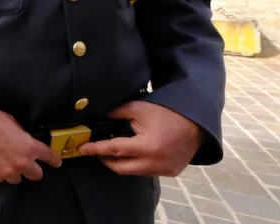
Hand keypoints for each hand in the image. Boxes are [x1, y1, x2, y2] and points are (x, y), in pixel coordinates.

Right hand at [0, 105, 61, 183]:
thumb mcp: (12, 122)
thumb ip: (22, 135)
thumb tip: (24, 139)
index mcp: (29, 147)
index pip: (49, 157)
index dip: (53, 160)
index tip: (55, 162)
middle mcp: (21, 163)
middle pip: (36, 175)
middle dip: (32, 169)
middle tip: (25, 162)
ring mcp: (7, 172)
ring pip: (17, 179)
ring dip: (14, 172)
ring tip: (5, 162)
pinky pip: (0, 178)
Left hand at [77, 100, 203, 176]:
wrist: (197, 121)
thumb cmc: (166, 112)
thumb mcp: (138, 108)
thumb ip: (115, 114)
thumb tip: (97, 118)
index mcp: (146, 147)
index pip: (113, 150)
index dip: (95, 149)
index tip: (82, 149)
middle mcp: (155, 163)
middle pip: (120, 168)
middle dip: (105, 160)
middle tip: (96, 150)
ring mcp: (164, 170)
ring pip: (133, 172)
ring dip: (121, 163)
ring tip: (113, 150)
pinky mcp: (171, 172)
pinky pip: (146, 172)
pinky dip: (137, 164)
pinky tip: (133, 154)